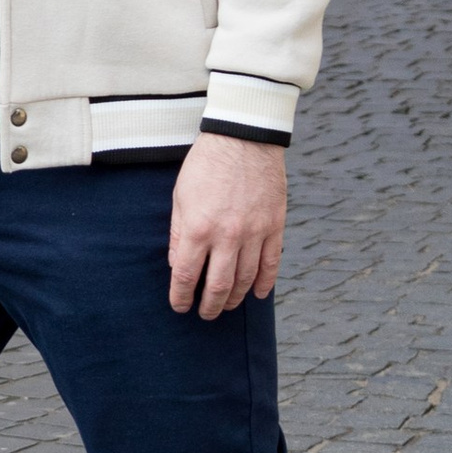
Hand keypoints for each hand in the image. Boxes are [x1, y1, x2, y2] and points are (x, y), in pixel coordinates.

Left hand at [168, 134, 286, 320]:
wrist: (244, 138)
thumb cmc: (206, 164)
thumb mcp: (180, 196)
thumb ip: (179, 233)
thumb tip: (176, 264)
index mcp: (198, 228)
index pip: (186, 276)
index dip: (181, 297)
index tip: (179, 307)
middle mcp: (227, 236)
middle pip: (218, 286)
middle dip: (209, 306)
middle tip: (204, 314)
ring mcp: (254, 233)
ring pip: (245, 280)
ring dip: (234, 298)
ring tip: (226, 305)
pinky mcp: (275, 226)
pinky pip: (272, 264)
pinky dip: (265, 283)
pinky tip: (257, 294)